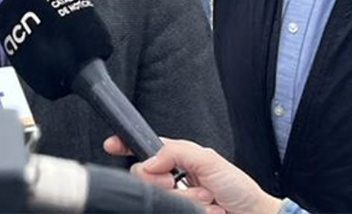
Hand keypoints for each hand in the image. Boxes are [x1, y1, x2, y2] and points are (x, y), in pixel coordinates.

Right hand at [105, 136, 283, 213]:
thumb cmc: (238, 188)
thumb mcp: (209, 159)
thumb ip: (177, 152)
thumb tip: (150, 160)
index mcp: (176, 157)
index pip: (143, 148)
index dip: (124, 145)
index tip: (112, 145)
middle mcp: (171, 178)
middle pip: (143, 175)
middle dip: (164, 181)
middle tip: (182, 182)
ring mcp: (173, 199)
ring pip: (158, 198)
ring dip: (186, 201)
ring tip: (206, 200)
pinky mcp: (175, 212)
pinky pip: (168, 211)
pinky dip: (193, 212)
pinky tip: (208, 211)